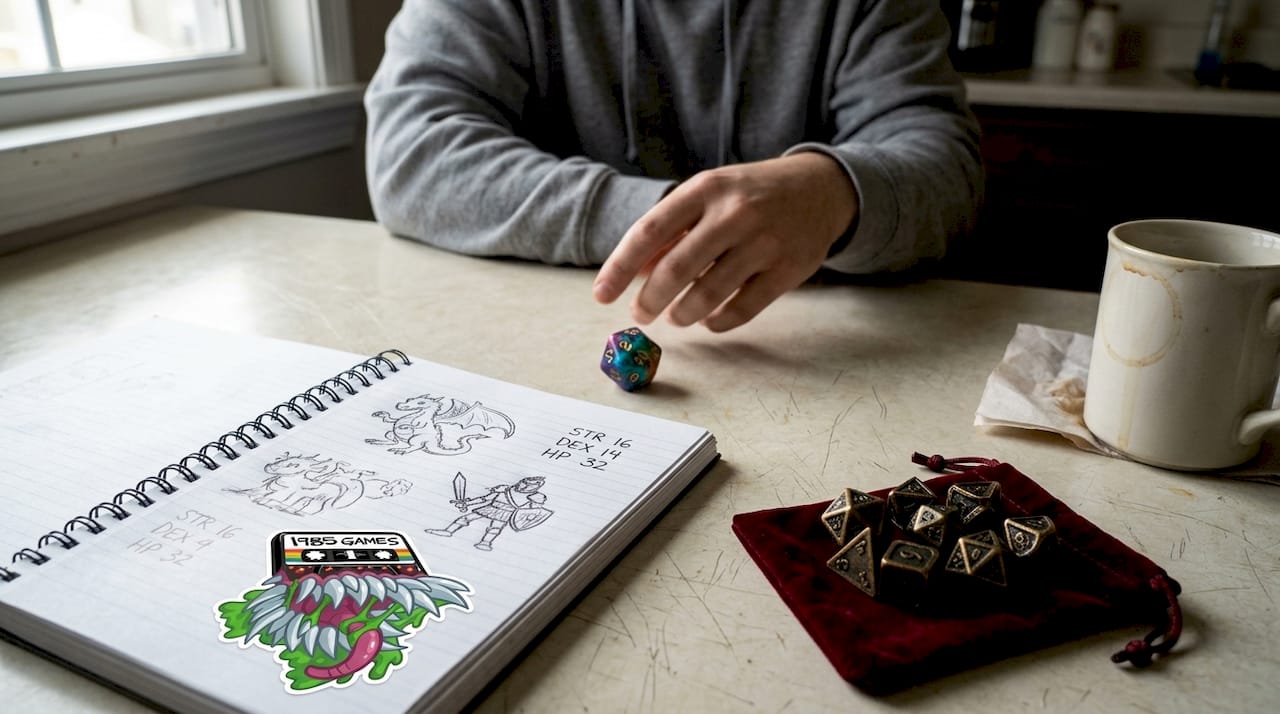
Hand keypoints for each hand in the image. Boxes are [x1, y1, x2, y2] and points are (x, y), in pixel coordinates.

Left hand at [592, 152, 857, 331]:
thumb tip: (631, 273)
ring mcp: (765, 242)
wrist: (821, 188)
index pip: (650, 231)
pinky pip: (743, 309)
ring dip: (683, 314)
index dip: (619, 267)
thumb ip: (671, 231)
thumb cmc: (750, 194)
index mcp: (706, 189)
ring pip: (709, 294)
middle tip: (641, 314)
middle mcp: (735, 213)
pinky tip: (708, 321)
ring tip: (676, 317)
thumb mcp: (709, 197)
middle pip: (677, 268)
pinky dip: (718, 322)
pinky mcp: (789, 270)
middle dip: (650, 300)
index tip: (602, 294)